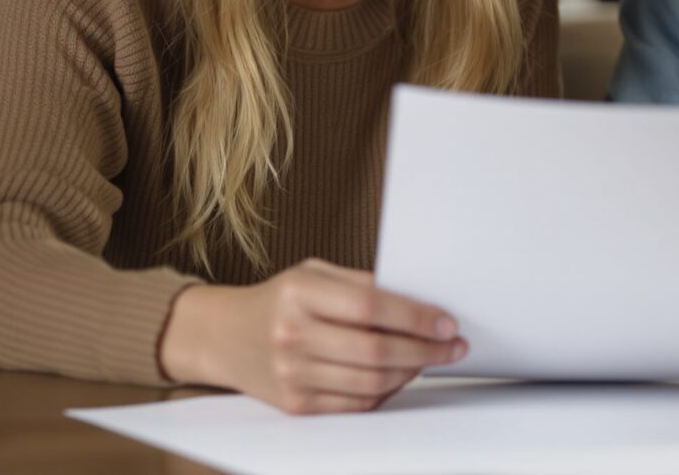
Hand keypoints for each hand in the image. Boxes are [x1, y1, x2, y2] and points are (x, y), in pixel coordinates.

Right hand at [158, 258, 466, 413]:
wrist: (225, 337)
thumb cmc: (280, 299)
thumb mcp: (313, 274)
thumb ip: (361, 283)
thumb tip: (421, 299)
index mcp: (299, 293)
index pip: (371, 306)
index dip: (416, 316)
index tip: (447, 321)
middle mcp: (292, 334)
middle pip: (376, 350)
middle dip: (425, 350)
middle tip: (453, 346)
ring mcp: (292, 374)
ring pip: (371, 381)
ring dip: (412, 372)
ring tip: (431, 359)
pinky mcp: (296, 404)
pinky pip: (356, 403)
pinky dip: (386, 390)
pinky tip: (400, 376)